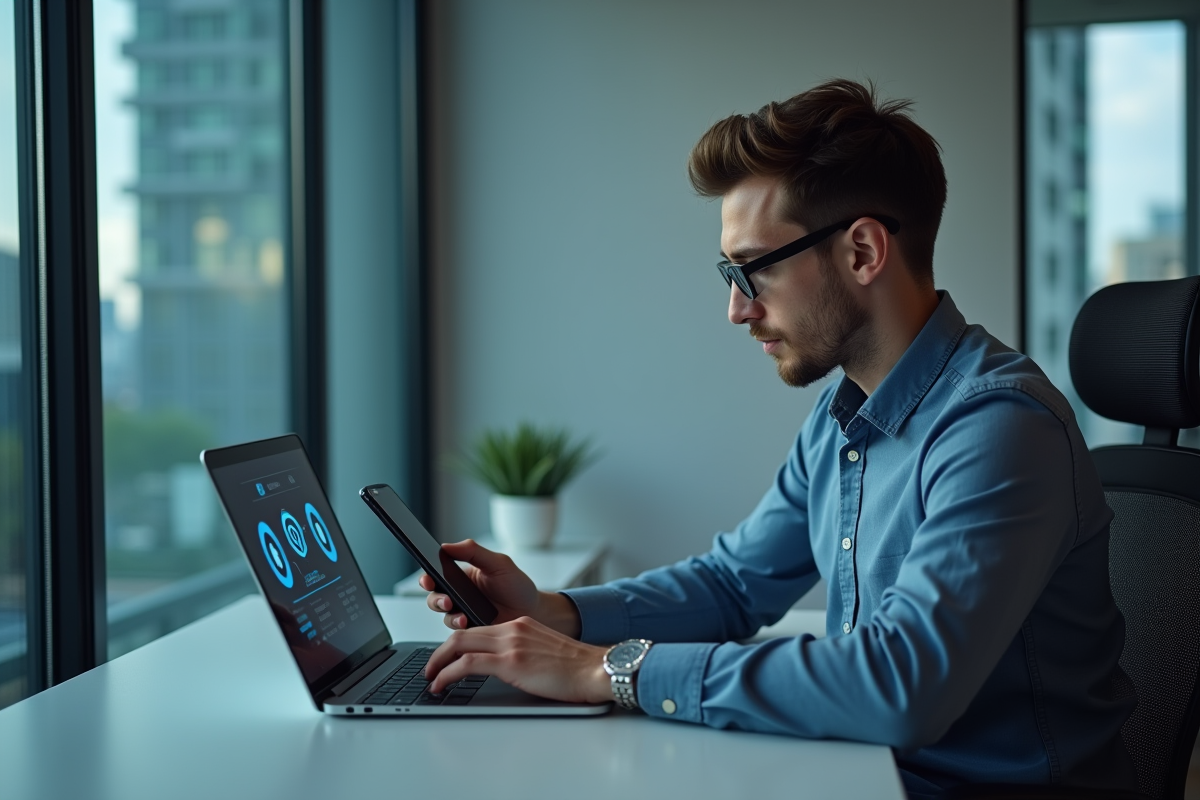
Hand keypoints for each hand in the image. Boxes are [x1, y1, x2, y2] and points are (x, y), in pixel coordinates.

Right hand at [421, 539, 538, 627]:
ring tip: (461, 615)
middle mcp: (459, 594)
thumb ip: (473, 552)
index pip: (437, 573)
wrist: (533, 611)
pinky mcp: (471, 628)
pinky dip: (459, 627)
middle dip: (435, 599)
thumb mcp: (498, 563)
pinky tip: (468, 622)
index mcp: (462, 575)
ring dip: (448, 614)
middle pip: (434, 596)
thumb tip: (447, 545)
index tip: (428, 579)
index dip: (427, 576)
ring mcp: (464, 612)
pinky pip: (457, 630)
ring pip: (443, 614)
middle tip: (446, 600)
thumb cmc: (516, 585)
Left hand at [425, 615, 611, 702]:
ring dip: (438, 663)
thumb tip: (507, 670)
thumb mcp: (544, 653)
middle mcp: (512, 628)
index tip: (446, 658)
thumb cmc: (578, 668)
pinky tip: (441, 685)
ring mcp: (510, 643)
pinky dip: (447, 674)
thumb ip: (523, 653)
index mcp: (520, 624)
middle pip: (462, 634)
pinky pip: (467, 664)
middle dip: (439, 652)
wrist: (597, 669)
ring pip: (459, 644)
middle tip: (430, 669)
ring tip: (431, 679)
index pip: (478, 629)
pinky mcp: (510, 661)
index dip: (456, 644)